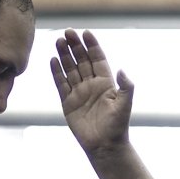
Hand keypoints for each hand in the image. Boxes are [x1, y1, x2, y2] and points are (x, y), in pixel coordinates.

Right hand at [49, 30, 134, 154]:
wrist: (105, 146)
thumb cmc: (117, 126)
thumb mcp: (125, 105)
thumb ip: (126, 86)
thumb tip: (122, 70)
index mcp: (106, 82)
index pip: (97, 59)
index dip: (92, 46)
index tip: (86, 33)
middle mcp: (91, 85)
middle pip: (82, 60)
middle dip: (75, 46)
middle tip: (68, 32)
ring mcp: (79, 93)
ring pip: (70, 69)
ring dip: (64, 55)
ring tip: (58, 41)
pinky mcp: (68, 103)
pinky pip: (61, 84)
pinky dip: (57, 72)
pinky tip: (53, 59)